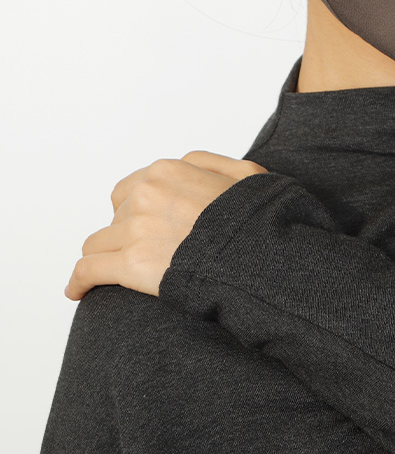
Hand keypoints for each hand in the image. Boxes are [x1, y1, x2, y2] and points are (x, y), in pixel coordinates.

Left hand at [64, 150, 267, 300]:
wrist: (260, 253)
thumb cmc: (258, 218)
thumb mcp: (247, 172)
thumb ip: (212, 162)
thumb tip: (188, 164)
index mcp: (167, 171)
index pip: (130, 190)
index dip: (136, 211)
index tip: (144, 228)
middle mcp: (145, 194)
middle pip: (116, 218)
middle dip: (124, 235)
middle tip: (142, 254)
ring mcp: (136, 229)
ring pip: (98, 244)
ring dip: (104, 258)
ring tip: (106, 275)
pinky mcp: (131, 264)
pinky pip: (88, 270)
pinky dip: (79, 282)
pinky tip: (76, 291)